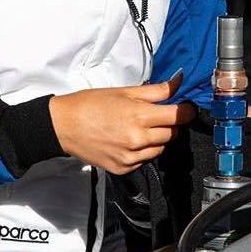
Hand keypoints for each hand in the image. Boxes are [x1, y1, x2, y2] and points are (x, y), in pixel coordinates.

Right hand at [49, 72, 194, 174]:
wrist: (64, 125)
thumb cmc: (91, 104)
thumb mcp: (125, 91)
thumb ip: (156, 90)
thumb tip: (178, 83)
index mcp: (139, 116)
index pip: (178, 116)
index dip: (186, 111)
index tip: (186, 108)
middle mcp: (137, 139)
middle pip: (172, 133)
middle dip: (169, 123)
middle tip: (155, 114)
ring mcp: (130, 157)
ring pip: (160, 148)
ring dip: (157, 138)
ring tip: (139, 126)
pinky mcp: (123, 168)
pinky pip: (144, 160)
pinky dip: (142, 151)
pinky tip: (128, 139)